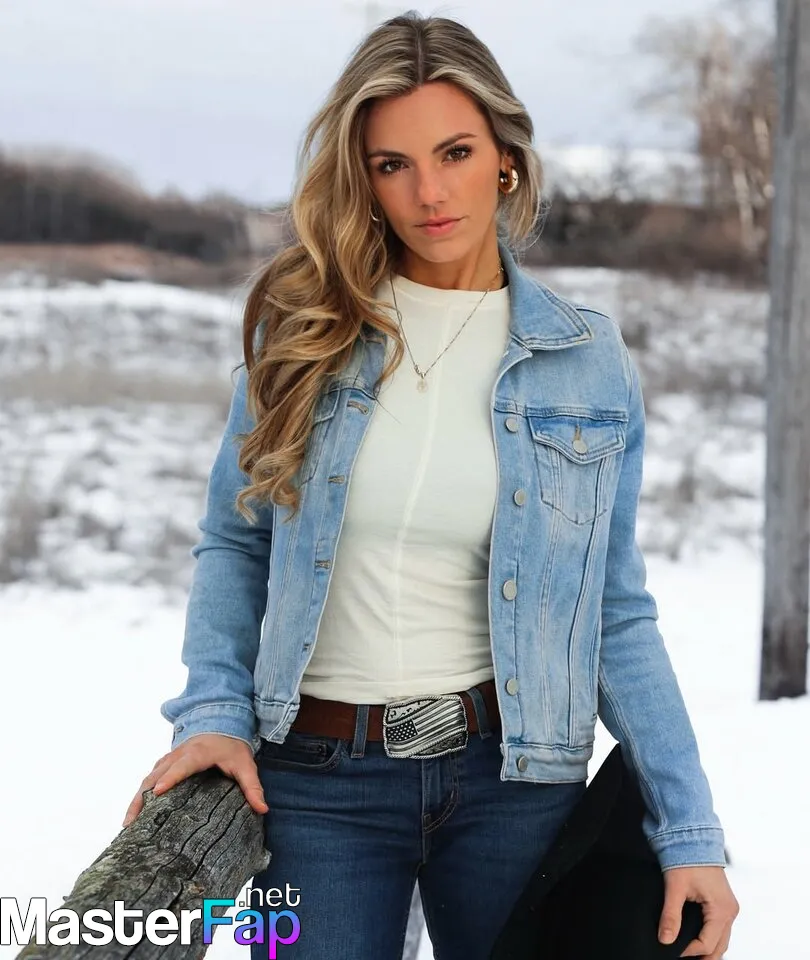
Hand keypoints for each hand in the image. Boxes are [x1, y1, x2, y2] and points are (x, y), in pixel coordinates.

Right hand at [122, 734, 268, 826]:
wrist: (221, 722)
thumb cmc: (232, 744)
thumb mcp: (245, 764)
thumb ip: (252, 786)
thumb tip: (262, 809)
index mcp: (198, 754)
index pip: (182, 766)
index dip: (170, 778)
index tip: (159, 793)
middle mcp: (179, 755)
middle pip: (156, 776)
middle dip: (143, 798)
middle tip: (131, 823)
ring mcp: (169, 759)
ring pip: (149, 778)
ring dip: (137, 799)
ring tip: (127, 824)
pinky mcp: (165, 763)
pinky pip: (150, 778)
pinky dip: (141, 794)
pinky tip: (135, 813)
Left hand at [658, 865, 738, 957]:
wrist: (694, 838)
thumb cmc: (688, 857)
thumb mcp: (675, 887)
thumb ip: (670, 915)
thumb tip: (665, 939)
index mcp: (721, 910)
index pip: (707, 944)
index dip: (689, 951)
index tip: (672, 951)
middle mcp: (730, 911)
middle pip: (719, 947)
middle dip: (703, 957)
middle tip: (683, 958)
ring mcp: (728, 907)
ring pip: (722, 940)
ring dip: (708, 949)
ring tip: (690, 954)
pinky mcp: (723, 903)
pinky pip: (720, 929)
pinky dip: (711, 938)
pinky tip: (697, 940)